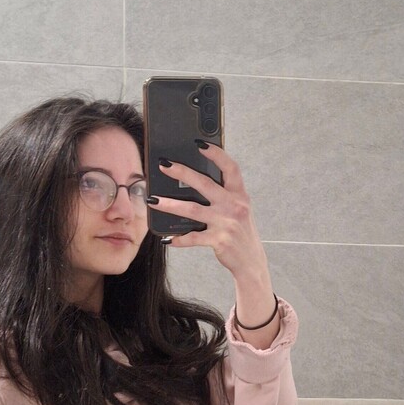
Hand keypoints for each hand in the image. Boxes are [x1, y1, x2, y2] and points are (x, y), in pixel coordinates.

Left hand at [149, 142, 265, 279]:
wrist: (251, 260)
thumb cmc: (241, 232)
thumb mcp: (239, 209)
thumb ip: (224, 195)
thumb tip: (195, 181)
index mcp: (239, 195)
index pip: (230, 168)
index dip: (217, 154)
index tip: (200, 143)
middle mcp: (234, 206)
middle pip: (205, 184)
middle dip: (183, 172)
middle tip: (164, 165)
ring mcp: (226, 223)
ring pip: (193, 210)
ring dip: (170, 205)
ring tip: (153, 201)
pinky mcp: (219, 241)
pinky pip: (194, 238)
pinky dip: (180, 239)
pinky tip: (168, 239)